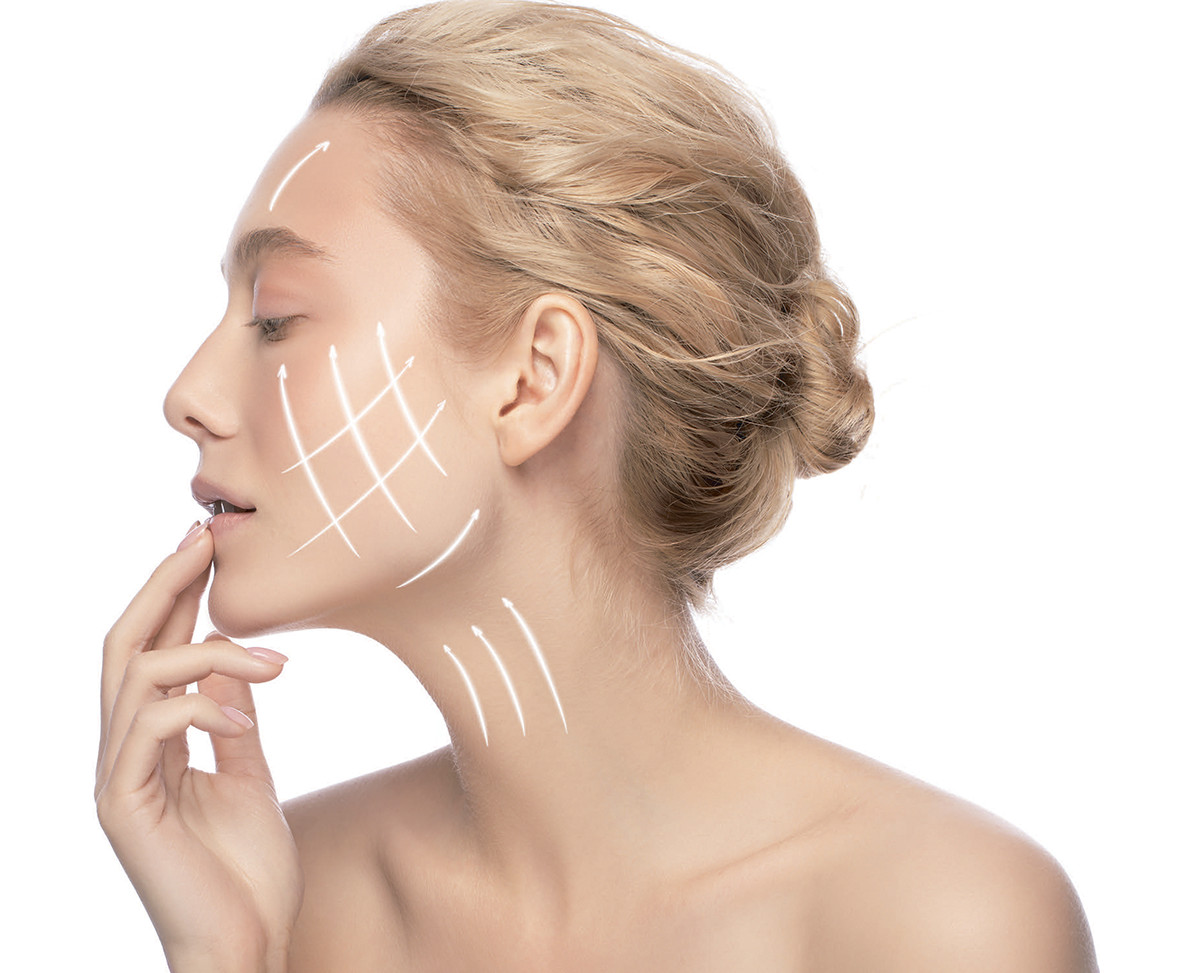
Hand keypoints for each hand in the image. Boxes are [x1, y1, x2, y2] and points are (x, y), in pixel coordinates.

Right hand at [96, 522, 301, 970]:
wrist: (246, 945)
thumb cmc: (247, 871)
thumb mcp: (250, 775)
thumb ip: (234, 720)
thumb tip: (232, 662)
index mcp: (152, 744)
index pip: (152, 650)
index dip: (174, 595)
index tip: (207, 547)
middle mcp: (123, 753)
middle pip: (121, 646)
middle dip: (162, 586)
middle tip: (204, 541)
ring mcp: (117, 780)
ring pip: (134, 676)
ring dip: (206, 652)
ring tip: (272, 661)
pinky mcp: (122, 808)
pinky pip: (147, 730)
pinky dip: (196, 707)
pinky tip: (243, 716)